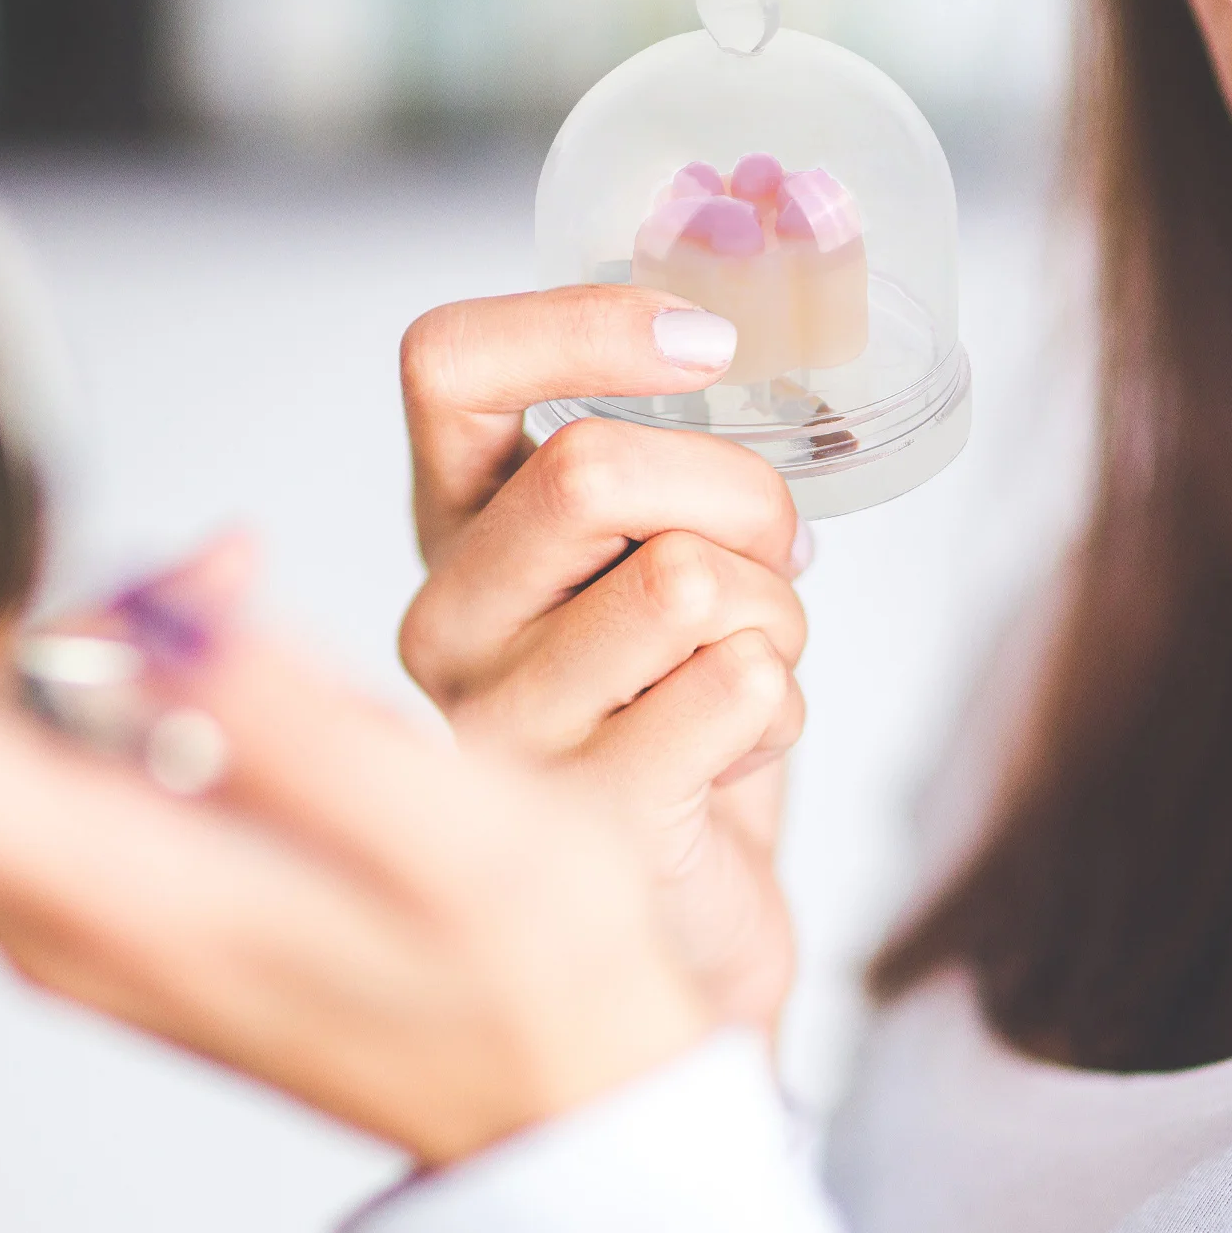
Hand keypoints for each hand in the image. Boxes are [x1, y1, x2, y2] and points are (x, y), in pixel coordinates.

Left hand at [0, 558, 707, 1165]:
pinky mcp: (122, 914)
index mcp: (125, 898)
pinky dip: (110, 681)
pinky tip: (234, 658)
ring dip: (78, 633)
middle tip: (196, 557)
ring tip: (231, 586)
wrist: (555, 1085)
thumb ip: (294, 728)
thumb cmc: (531, 975)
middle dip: (26, 598)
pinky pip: (44, 771)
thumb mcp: (453, 838)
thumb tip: (160, 610)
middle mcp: (63, 924)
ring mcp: (82, 927)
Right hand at [398, 287, 809, 1030]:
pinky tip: (734, 744)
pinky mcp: (583, 818)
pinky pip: (739, 686)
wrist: (680, 909)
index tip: (710, 342)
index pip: (450, 364)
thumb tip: (730, 345)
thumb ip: (661, 463)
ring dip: (777, 613)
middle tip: (774, 552)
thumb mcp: (649, 556)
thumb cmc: (673, 707)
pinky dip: (783, 701)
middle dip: (742, 495)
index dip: (586, 324)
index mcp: (455, 527)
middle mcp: (448, 618)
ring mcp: (501, 724)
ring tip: (748, 662)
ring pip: (689, 581)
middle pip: (594, 468)